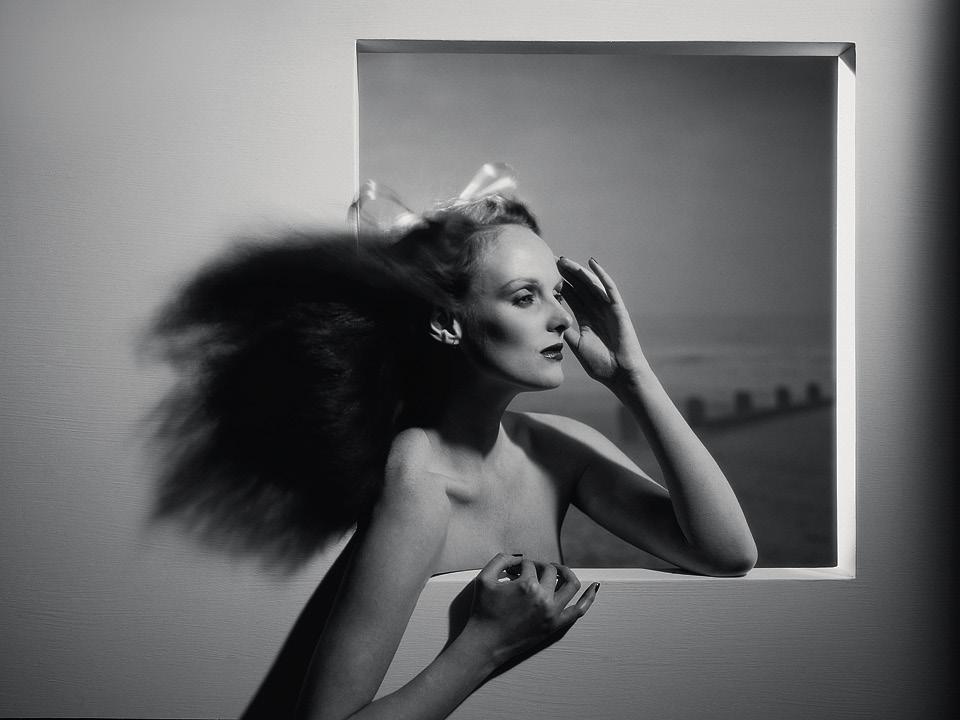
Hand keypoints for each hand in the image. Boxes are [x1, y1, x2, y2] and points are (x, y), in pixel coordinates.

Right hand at [462, 553, 598, 664]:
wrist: (485, 644)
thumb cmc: (482, 611)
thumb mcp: (484, 578)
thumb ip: (501, 559)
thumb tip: (518, 556)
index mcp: (527, 585)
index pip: (529, 564)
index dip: (518, 565)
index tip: (510, 571)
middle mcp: (543, 598)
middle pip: (549, 571)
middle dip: (537, 566)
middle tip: (526, 572)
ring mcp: (552, 613)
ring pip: (570, 584)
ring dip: (565, 572)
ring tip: (556, 570)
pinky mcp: (555, 626)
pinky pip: (579, 610)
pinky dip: (589, 597)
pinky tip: (595, 586)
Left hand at [557, 256, 648, 389]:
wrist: (620, 375)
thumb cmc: (601, 365)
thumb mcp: (578, 346)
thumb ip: (567, 333)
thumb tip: (551, 323)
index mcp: (586, 319)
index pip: (570, 297)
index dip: (558, 285)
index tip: (544, 274)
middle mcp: (596, 311)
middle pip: (579, 287)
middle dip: (565, 274)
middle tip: (550, 260)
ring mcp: (607, 309)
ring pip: (591, 284)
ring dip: (578, 271)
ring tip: (563, 260)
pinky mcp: (618, 309)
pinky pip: (609, 288)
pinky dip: (601, 275)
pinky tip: (591, 263)